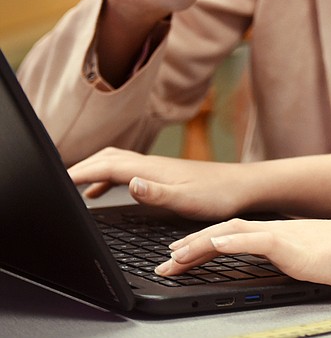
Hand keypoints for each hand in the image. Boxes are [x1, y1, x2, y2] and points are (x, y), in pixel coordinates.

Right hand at [69, 147, 252, 220]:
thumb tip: (129, 182)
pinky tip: (103, 193)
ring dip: (92, 170)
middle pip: (107, 158)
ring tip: (73, 187)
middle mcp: (151, 164)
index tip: (58, 180)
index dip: (80, 172)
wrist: (244, 187)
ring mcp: (157, 168)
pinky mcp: (163, 174)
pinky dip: (107, 179)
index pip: (106, 166)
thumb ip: (156, 192)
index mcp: (151, 168)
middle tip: (58, 182)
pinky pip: (126, 172)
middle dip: (81, 167)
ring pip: (116, 162)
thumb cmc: (218, 195)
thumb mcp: (186, 200)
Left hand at [158, 219, 330, 291]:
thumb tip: (290, 272)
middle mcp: (281, 231)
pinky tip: (213, 245)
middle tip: (166, 262)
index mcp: (286, 236)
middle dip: (191, 247)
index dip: (206, 245)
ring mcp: (287, 236)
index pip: (237, 236)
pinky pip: (257, 240)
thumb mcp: (321, 262)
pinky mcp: (295, 246)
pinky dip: (231, 242)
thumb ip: (300, 263)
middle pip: (226, 233)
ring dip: (200, 244)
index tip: (183, 256)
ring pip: (233, 233)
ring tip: (175, 257)